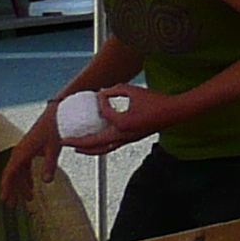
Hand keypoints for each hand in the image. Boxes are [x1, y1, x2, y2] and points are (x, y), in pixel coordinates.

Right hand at [0, 106, 63, 203]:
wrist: (57, 113)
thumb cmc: (55, 128)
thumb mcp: (54, 148)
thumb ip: (50, 165)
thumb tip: (47, 182)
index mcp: (21, 152)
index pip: (9, 173)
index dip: (6, 187)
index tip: (4, 199)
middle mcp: (19, 152)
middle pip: (12, 175)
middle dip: (13, 190)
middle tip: (13, 205)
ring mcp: (24, 151)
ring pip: (19, 172)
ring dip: (22, 185)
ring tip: (27, 199)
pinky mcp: (30, 150)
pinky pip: (24, 167)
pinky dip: (27, 177)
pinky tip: (32, 186)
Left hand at [59, 84, 174, 154]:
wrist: (175, 113)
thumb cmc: (157, 101)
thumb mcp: (135, 91)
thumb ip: (117, 90)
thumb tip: (104, 92)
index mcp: (122, 124)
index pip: (104, 114)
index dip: (100, 104)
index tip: (99, 96)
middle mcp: (123, 135)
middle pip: (94, 144)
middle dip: (77, 143)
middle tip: (64, 140)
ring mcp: (128, 140)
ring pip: (103, 150)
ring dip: (88, 150)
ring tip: (77, 148)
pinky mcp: (132, 140)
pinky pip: (111, 147)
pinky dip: (100, 147)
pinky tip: (97, 141)